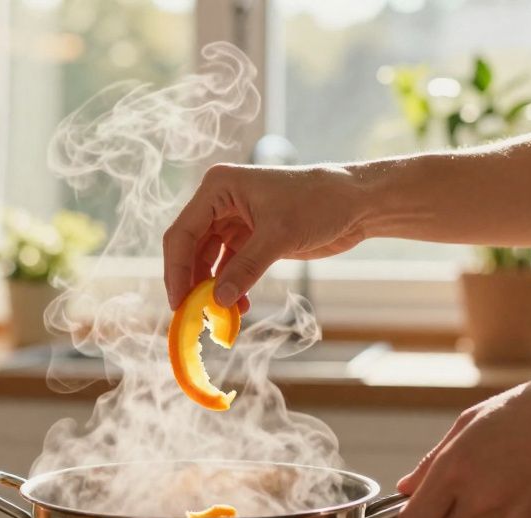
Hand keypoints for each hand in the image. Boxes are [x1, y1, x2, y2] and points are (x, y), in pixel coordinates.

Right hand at [162, 163, 366, 308]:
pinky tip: (239, 307)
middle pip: (189, 249)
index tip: (179, 303)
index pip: (183, 233)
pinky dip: (230, 288)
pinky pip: (228, 268)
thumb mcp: (279, 236)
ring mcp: (233, 221)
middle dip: (192, 282)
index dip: (176, 270)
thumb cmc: (319, 203)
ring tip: (221, 315)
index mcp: (218, 188)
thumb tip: (217, 301)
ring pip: (207, 262)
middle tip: (193, 315)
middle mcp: (220, 203)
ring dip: (212, 289)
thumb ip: (246, 269)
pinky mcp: (248, 239)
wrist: (355, 203)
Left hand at [394, 369, 530, 517]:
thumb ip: (433, 462)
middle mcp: (482, 499)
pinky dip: (520, 510)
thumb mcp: (471, 422)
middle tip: (465, 492)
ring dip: (488, 512)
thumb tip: (406, 489)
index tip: (420, 510)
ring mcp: (514, 517)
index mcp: (456, 469)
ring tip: (513, 470)